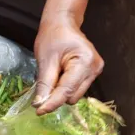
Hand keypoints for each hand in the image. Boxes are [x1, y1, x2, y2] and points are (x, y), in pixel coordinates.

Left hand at [33, 0, 103, 114]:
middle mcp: (94, 69)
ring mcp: (95, 72)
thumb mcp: (45, 59)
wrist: (63, 24)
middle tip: (45, 81)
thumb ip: (44, 83)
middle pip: (72, 96)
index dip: (52, 102)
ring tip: (55, 73)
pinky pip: (76, 89)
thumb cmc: (53, 37)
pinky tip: (60, 74)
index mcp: (85, 62)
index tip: (39, 111)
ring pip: (74, 95)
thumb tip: (40, 104)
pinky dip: (65, 86)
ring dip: (61, 91)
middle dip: (56, 94)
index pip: (67, 90)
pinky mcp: (92, 74)